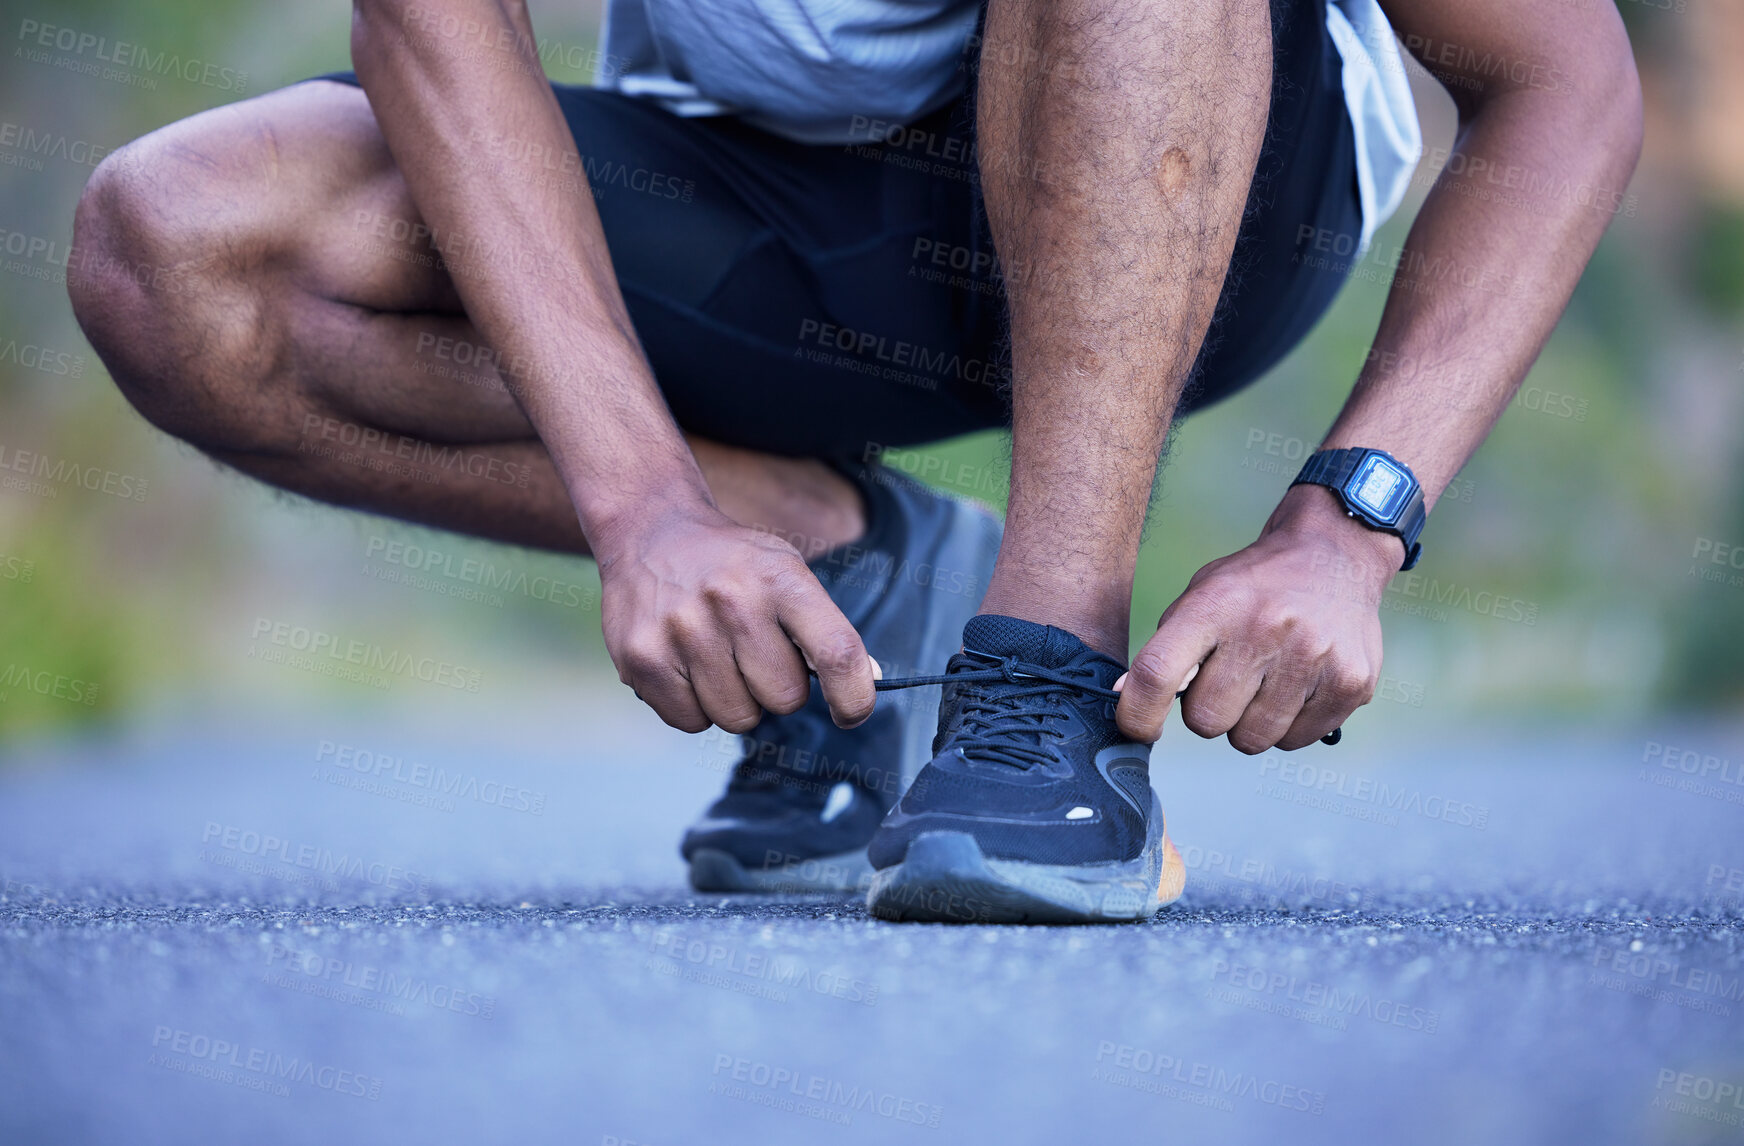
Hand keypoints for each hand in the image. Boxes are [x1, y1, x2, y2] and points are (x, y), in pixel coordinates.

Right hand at [595, 505, 876, 733]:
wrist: (649, 531)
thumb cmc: (729, 562)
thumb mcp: (785, 570)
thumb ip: (825, 626)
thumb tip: (866, 679)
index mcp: (779, 578)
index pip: (836, 653)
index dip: (854, 696)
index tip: (851, 712)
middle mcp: (731, 602)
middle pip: (784, 699)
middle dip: (775, 688)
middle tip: (752, 652)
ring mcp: (682, 632)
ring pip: (736, 718)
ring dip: (733, 699)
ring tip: (715, 654)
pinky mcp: (641, 659)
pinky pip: (691, 722)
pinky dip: (694, 705)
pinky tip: (685, 663)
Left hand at [1115, 485, 1399, 751]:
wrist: (1336, 556)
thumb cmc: (1256, 586)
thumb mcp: (1202, 595)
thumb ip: (1166, 649)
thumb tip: (1124, 702)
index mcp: (1216, 604)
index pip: (1157, 673)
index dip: (1137, 713)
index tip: (1137, 727)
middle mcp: (1265, 630)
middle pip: (1206, 721)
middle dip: (1207, 712)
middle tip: (1227, 682)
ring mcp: (1314, 658)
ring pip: (1251, 739)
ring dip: (1248, 723)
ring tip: (1263, 682)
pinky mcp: (1351, 684)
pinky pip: (1294, 741)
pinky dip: (1287, 726)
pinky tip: (1296, 685)